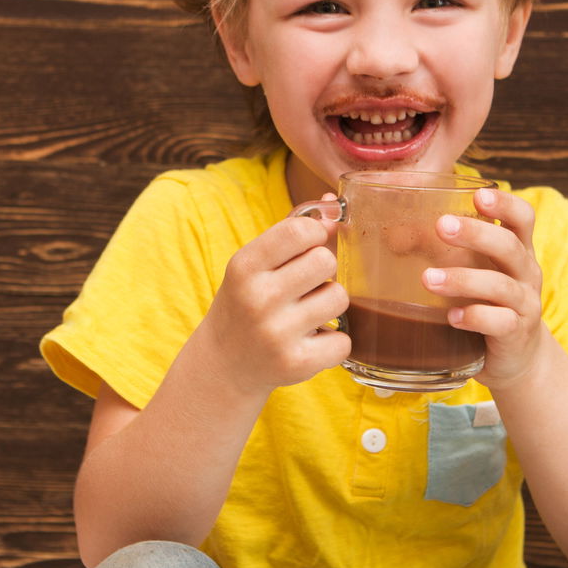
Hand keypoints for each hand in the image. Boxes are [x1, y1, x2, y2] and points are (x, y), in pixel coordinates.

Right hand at [195, 197, 349, 396]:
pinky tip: (312, 341)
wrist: (223, 364)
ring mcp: (277, 334)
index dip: (316, 235)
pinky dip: (334, 342)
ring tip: (308, 314)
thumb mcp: (254, 265)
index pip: (300, 231)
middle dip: (323, 271)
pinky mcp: (296, 364)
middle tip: (306, 286)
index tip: (309, 247)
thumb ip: (291, 232)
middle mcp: (258, 298)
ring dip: (330, 304)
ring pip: (339, 298)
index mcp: (244, 266)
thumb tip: (331, 203)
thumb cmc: (246, 302)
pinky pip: (344, 340)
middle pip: (326, 261)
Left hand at [423, 187, 546, 389]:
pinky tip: (451, 317)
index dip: (505, 203)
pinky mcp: (516, 334)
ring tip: (429, 279)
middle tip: (442, 226)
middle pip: (509, 246)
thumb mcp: (475, 272)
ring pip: (501, 286)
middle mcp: (526, 273)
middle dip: (476, 234)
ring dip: (464, 280)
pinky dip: (475, 317)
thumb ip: (444, 251)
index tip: (479, 195)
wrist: (516, 356)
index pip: (523, 218)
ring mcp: (524, 304)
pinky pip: (500, 322)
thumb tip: (392, 235)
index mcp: (517, 250)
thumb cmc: (487, 303)